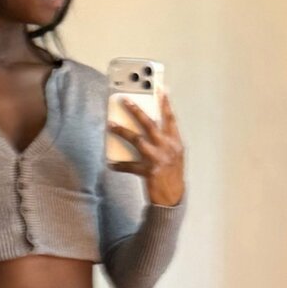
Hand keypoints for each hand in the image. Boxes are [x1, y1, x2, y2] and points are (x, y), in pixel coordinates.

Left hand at [107, 88, 185, 206]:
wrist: (172, 199)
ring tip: (110, 125)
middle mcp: (167, 148)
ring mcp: (158, 159)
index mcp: (175, 142)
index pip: (170, 118)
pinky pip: (130, 166)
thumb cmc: (172, 176)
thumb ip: (164, 141)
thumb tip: (149, 128)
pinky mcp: (148, 171)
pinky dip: (120, 165)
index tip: (159, 88)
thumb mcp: (174, 155)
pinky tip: (111, 163)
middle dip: (136, 110)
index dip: (165, 103)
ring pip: (137, 140)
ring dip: (122, 131)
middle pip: (150, 124)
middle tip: (125, 100)